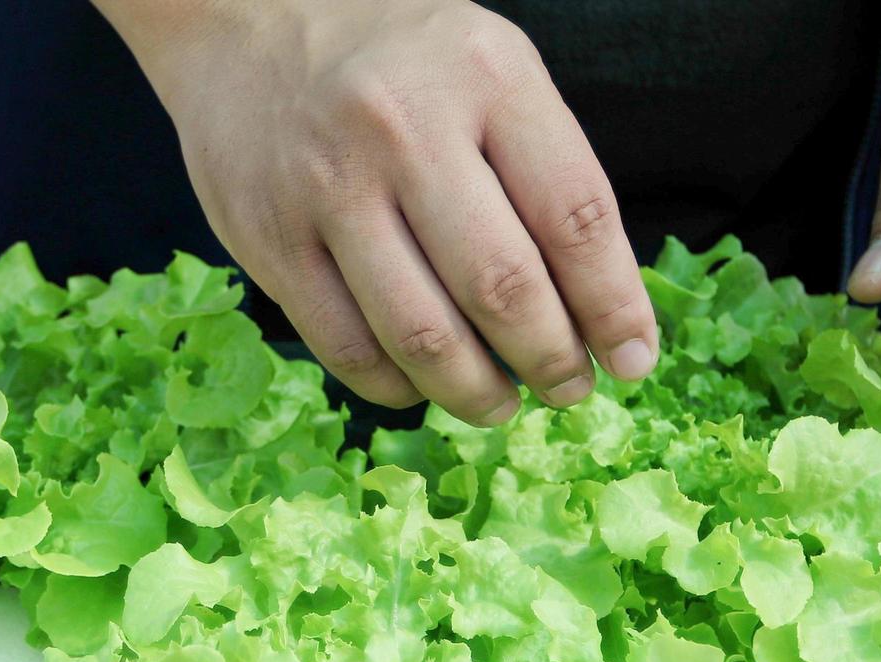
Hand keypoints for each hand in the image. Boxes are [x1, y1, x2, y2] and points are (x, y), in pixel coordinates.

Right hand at [94, 0, 657, 424]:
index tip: (633, 358)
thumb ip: (545, 168)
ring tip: (501, 404)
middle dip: (551, 361)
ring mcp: (327, 188)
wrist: (246, 25)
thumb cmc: (396, 60)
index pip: (573, 217)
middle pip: (501, 287)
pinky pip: (346, 347)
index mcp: (485, 77)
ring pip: (422, 334)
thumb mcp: (491, 70)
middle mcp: (403, 130)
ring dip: (476, 393)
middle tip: (568, 389)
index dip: (614, 306)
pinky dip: (397, 386)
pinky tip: (423, 385)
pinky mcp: (268, 239)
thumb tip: (598, 306)